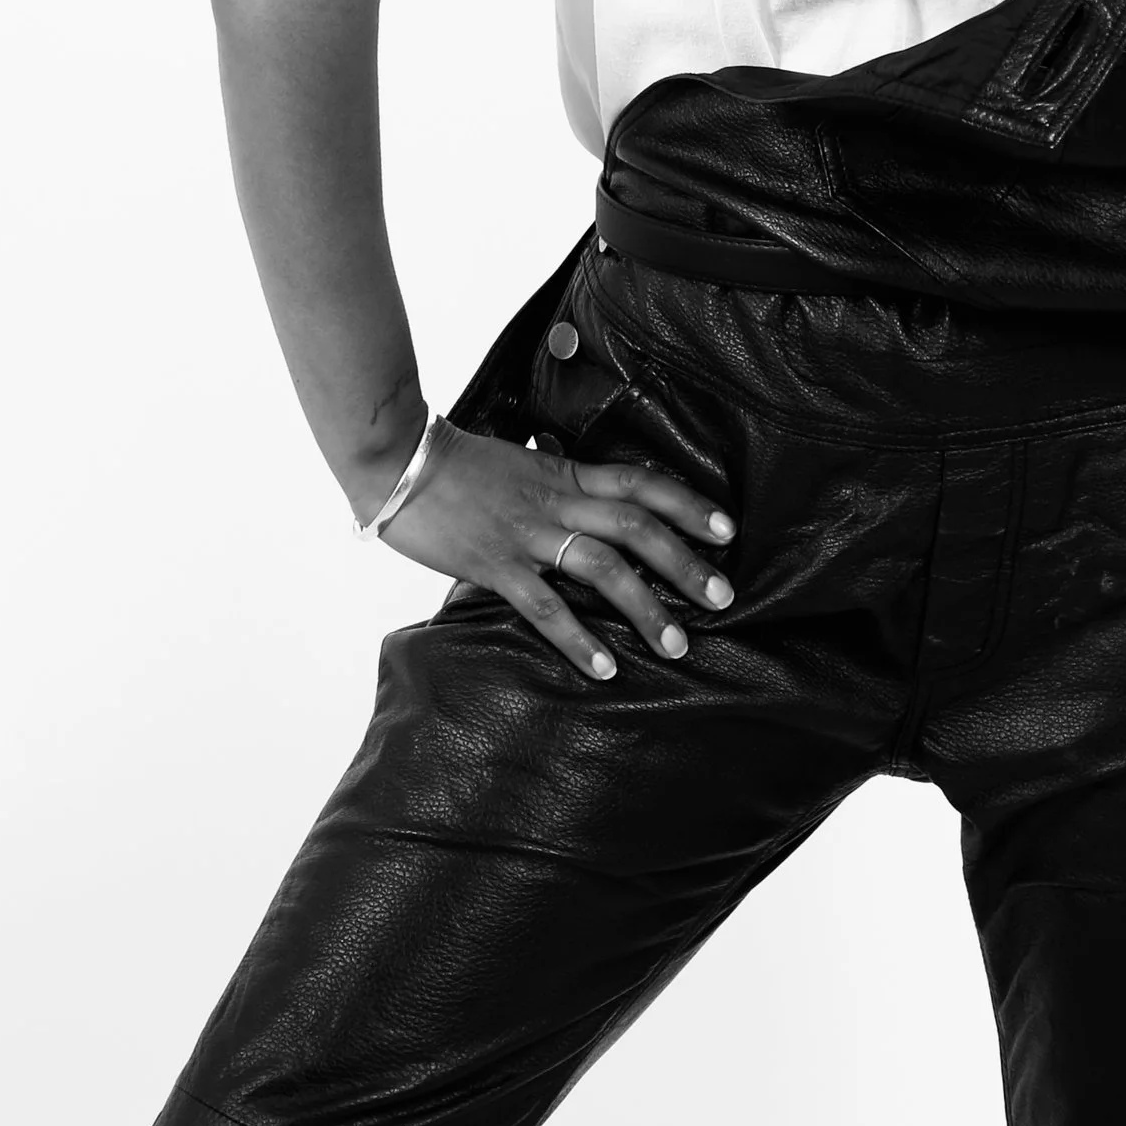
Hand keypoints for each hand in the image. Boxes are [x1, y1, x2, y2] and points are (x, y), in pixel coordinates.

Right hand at [379, 422, 738, 684]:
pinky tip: (603, 668)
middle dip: (685, 562)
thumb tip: (585, 502)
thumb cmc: (456, 464)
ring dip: (644, 607)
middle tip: (723, 597)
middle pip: (637, 527)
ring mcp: (527, 534)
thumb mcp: (520, 466)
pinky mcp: (494, 565)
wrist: (398, 458)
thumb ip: (555, 485)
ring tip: (675, 645)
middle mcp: (556, 502)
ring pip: (602, 567)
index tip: (727, 529)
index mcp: (565, 475)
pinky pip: (544, 606)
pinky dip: (577, 638)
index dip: (687, 504)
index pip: (641, 483)